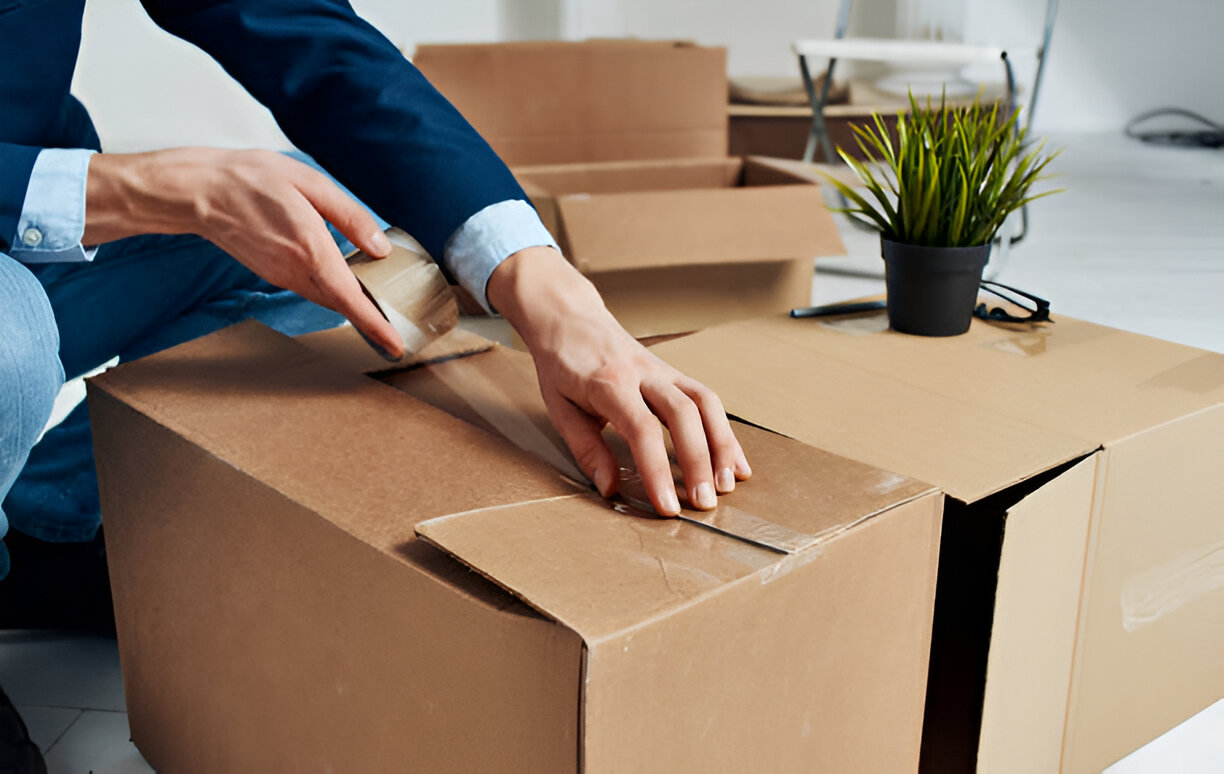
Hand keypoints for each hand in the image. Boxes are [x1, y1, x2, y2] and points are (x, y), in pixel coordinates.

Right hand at [84, 148, 403, 356]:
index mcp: (311, 249)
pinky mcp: (272, 273)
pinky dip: (331, 291)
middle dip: (370, 318)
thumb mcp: (310, 184)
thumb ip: (349, 217)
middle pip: (342, 305)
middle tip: (396, 325)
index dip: (376, 325)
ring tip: (377, 303)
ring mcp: (281, 275)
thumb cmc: (250, 180)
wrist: (198, 191)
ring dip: (351, 304)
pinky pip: (310, 288)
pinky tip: (342, 277)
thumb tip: (380, 247)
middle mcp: (296, 271)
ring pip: (326, 298)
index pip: (351, 299)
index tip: (395, 345)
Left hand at [488, 246, 750, 515]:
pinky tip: (734, 460)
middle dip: (698, 461)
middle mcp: (643, 373)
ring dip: (722, 445)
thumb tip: (609, 488)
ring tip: (728, 484)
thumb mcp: (560, 409)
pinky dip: (724, 431)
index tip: (667, 506)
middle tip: (704, 503)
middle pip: (683, 414)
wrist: (569, 317)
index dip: (658, 470)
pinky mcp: (675, 372)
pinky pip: (707, 399)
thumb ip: (586, 449)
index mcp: (609, 384)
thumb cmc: (562, 365)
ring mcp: (663, 369)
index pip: (642, 430)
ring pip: (705, 402)